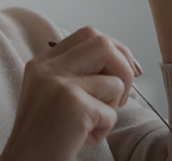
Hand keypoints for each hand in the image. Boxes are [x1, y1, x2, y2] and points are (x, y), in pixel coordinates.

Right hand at [0, 26, 141, 160]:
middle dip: (123, 67)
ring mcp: (60, 84)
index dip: (115, 48)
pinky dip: (104, 130)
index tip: (128, 68)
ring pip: (113, 81)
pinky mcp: (74, 105)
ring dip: (112, 106)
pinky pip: (110, 113)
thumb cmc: (42, 135)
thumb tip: (124, 62)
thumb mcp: (51, 93)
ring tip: (91, 123)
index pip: (88, 34)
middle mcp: (48, 68)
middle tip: (119, 95)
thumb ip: (76, 73)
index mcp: (42, 63)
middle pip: (103, 43)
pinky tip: (83, 138)